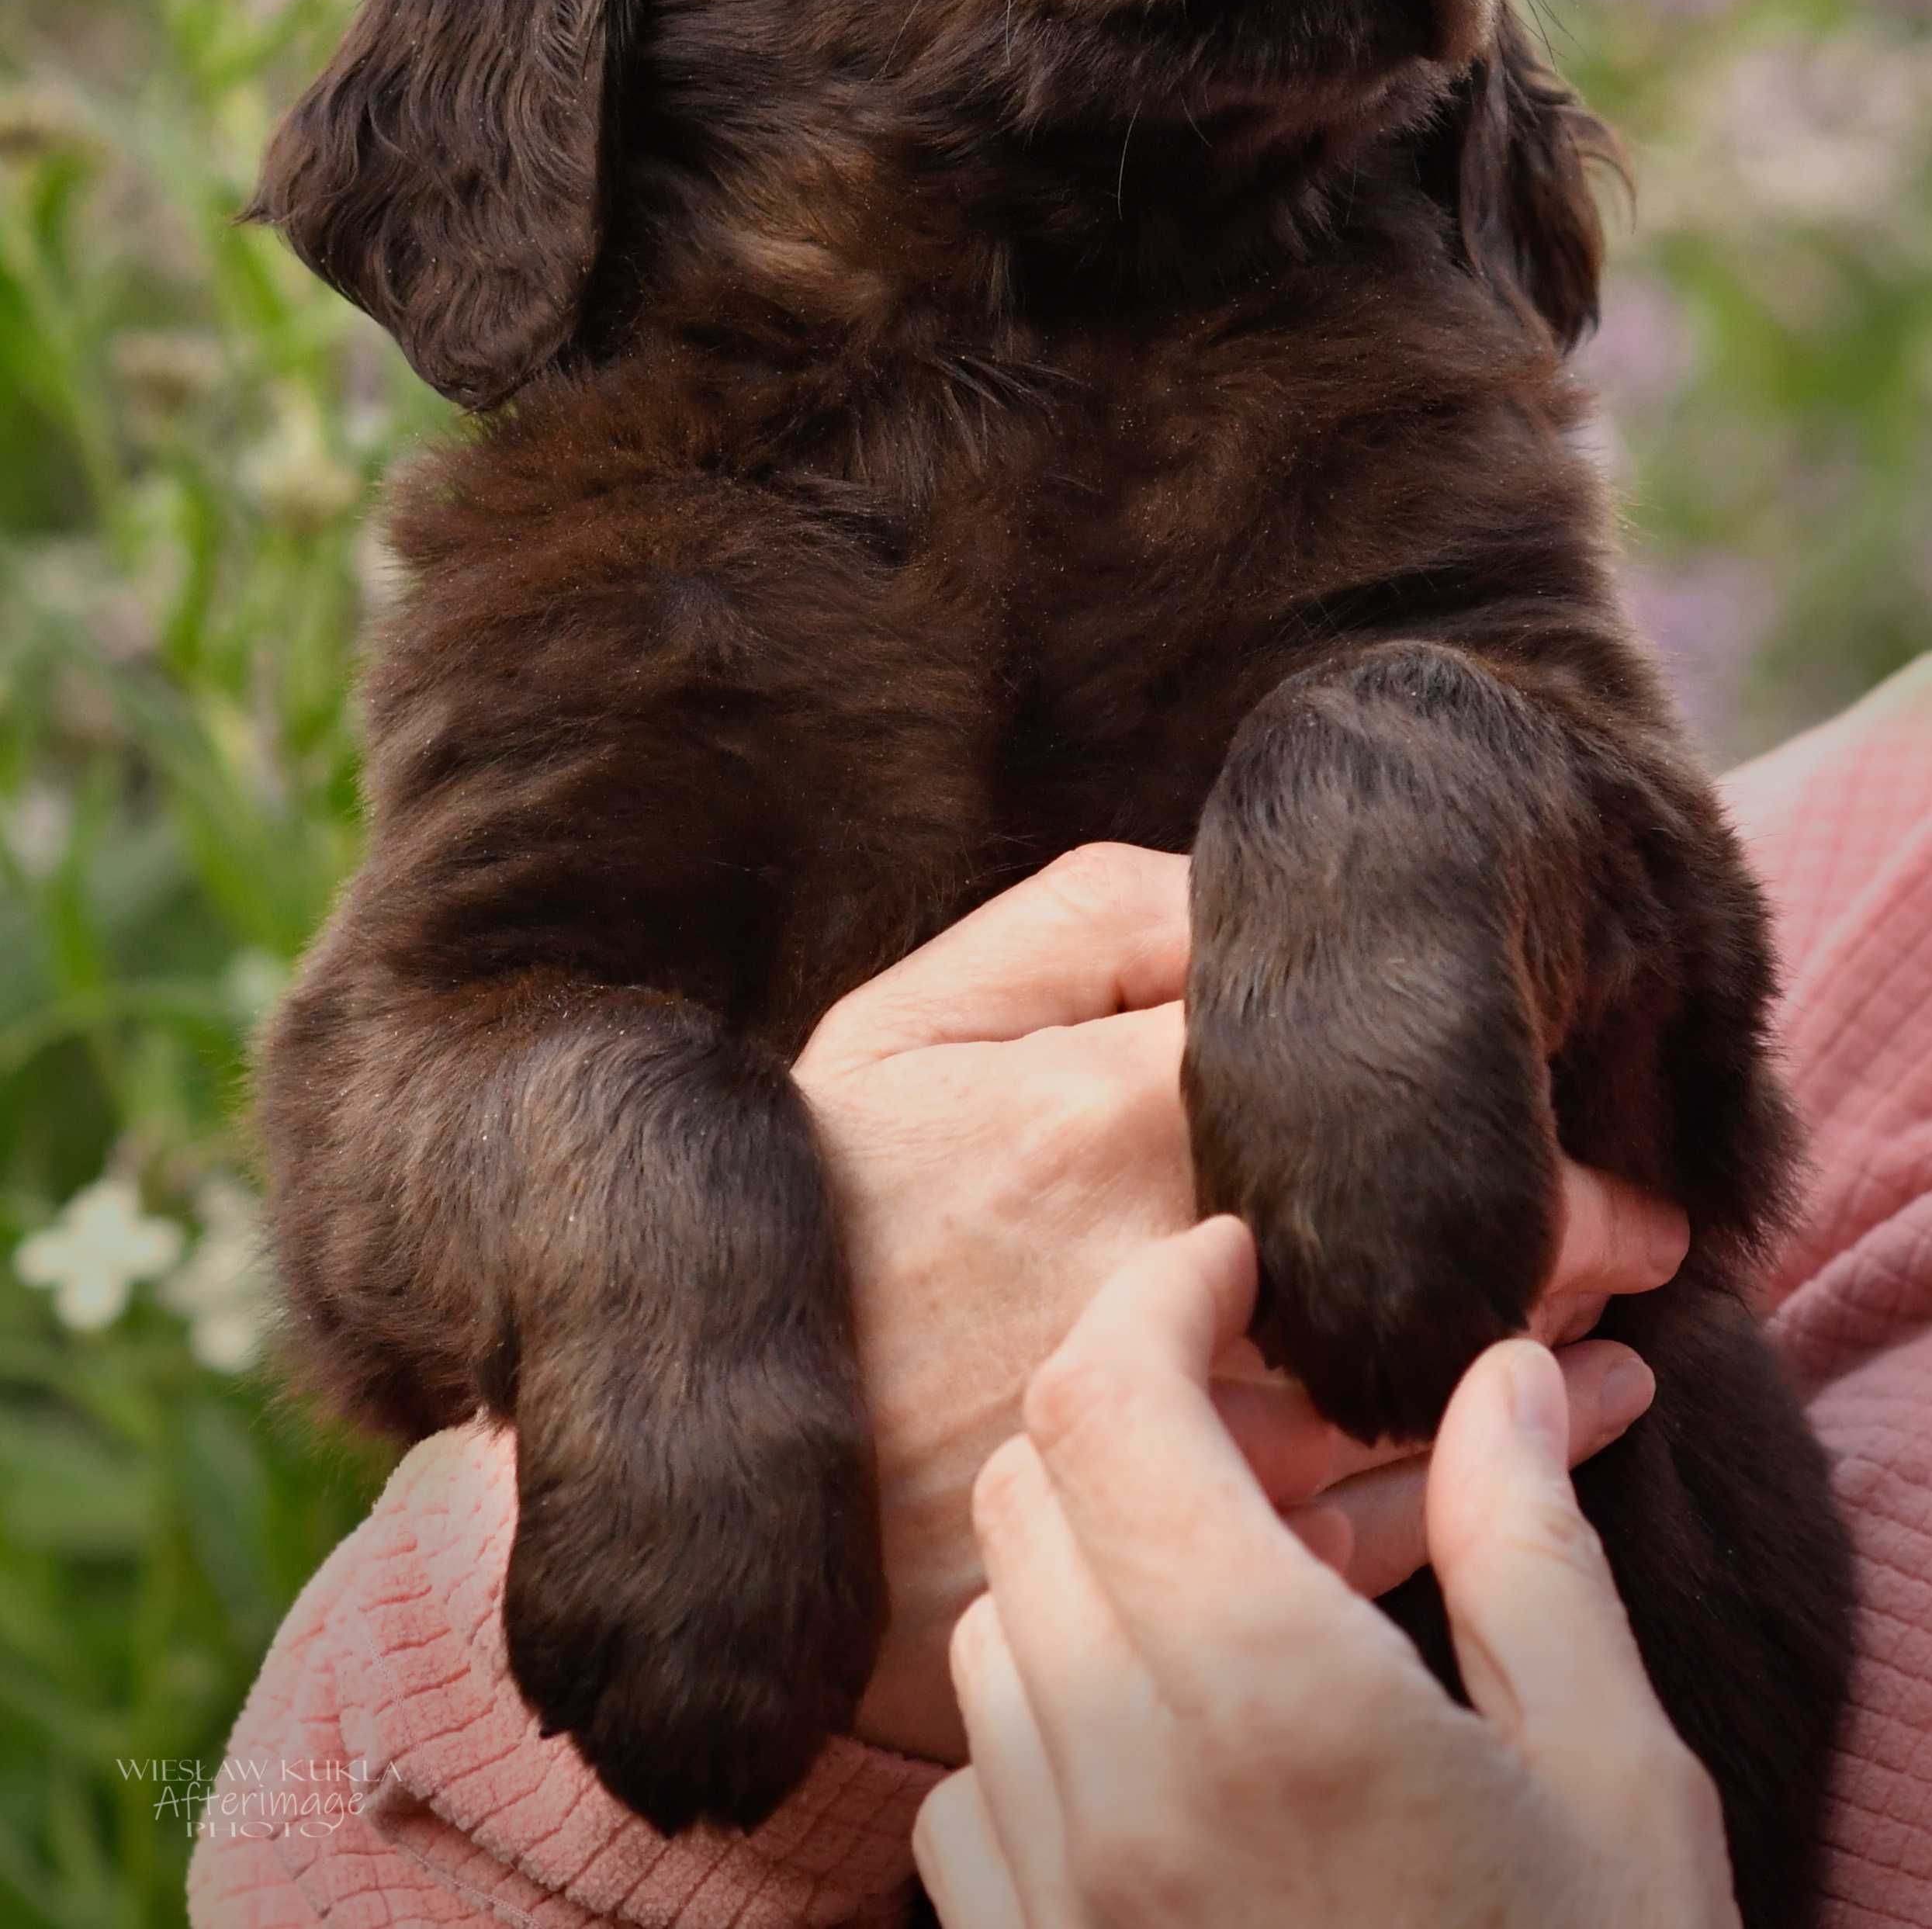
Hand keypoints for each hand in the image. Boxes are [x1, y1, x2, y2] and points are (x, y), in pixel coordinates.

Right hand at [795, 846, 1686, 1761]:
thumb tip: (1237, 887)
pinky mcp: (1166, 1568)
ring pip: (1427, 1401)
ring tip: (1618, 1324)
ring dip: (1549, 1365)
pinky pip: (1374, 1539)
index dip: (1524, 1131)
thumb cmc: (820, 1213)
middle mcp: (1164, 1281)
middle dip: (1568, 1245)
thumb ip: (1083, 921)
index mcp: (1109, 1121)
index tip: (1588, 1124)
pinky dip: (1487, 1490)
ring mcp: (1171, 1440)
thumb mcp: (904, 1023)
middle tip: (1640, 1230)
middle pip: (1430, 1259)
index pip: (1381, 1109)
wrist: (707, 1453)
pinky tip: (1553, 1439)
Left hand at [915, 1218, 1738, 1928]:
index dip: (1161, 1294)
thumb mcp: (1612, 1780)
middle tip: (1259, 1433)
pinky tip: (1165, 1755)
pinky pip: (966, 1789)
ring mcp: (1049, 1897)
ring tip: (1234, 1596)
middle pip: (1032, 1490)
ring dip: (1090, 1568)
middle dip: (1132, 1417)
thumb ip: (1529, 1545)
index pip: (1112, 1401)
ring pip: (993, 1629)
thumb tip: (1496, 1366)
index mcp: (1264, 1695)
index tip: (1233, 1265)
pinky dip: (1040, 1725)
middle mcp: (1114, 1778)